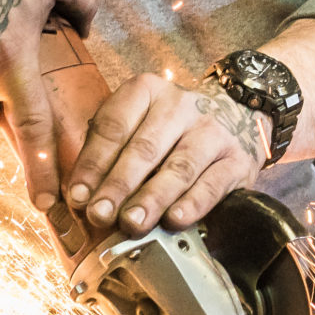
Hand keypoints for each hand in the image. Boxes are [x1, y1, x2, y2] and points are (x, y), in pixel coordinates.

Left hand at [63, 73, 269, 234]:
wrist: (236, 116)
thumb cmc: (168, 131)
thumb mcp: (136, 125)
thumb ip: (107, 154)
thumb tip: (80, 197)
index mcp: (147, 91)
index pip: (114, 126)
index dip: (93, 164)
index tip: (78, 196)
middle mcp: (181, 106)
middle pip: (145, 148)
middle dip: (119, 185)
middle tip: (100, 215)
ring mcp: (213, 131)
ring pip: (179, 167)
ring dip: (153, 198)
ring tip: (132, 222)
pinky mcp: (237, 159)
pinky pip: (213, 184)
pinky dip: (193, 204)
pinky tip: (174, 220)